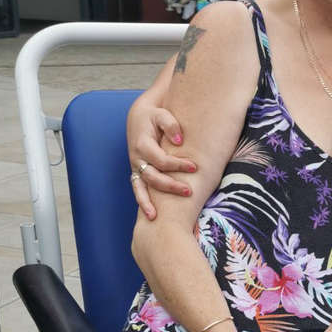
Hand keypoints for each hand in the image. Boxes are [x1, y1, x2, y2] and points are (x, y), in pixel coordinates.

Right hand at [127, 101, 196, 218]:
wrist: (140, 116)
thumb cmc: (154, 115)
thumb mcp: (162, 114)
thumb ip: (171, 125)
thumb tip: (180, 140)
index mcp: (142, 144)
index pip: (160, 159)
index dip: (177, 165)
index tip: (195, 167)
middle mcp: (136, 158)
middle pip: (152, 177)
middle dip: (170, 186)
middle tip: (188, 191)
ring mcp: (136, 167)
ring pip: (141, 188)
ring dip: (150, 202)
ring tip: (158, 217)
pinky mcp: (137, 172)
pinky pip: (138, 190)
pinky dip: (142, 202)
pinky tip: (151, 216)